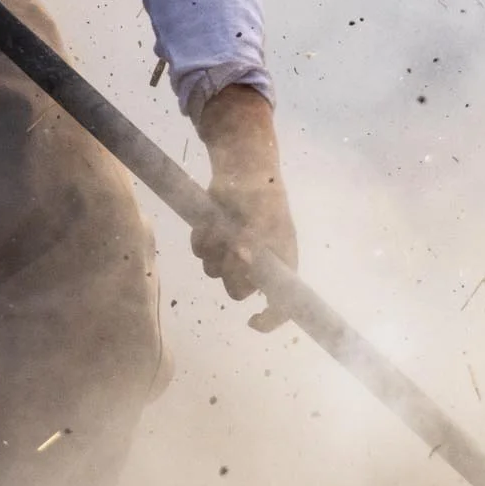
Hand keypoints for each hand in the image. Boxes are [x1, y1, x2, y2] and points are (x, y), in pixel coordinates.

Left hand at [190, 84, 297, 330]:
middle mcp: (259, 263)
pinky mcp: (215, 241)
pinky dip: (201, 238)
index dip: (271, 319)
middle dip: (229, 272)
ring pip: (214, 271)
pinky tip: (208, 221)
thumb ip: (253, 240)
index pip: (284, 304)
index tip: (252, 321)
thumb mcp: (260, 215)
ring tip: (220, 224)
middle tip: (230, 249)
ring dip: (212, 250)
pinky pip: (200, 253)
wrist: (239, 164)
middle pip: (238, 290)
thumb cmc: (260, 190)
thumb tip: (243, 262)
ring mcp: (235, 253)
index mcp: (282, 262)